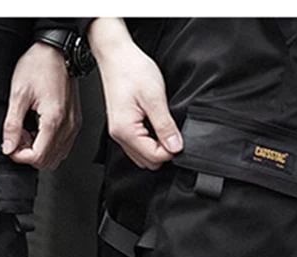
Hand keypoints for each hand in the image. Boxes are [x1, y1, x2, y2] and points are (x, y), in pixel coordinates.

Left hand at [2, 42, 80, 169]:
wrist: (57, 50)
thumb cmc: (40, 65)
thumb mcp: (18, 94)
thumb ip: (12, 125)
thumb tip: (8, 147)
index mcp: (54, 120)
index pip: (38, 157)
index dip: (19, 156)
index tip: (10, 145)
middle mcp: (68, 126)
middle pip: (47, 160)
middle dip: (28, 153)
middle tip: (17, 136)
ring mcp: (73, 125)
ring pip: (56, 156)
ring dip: (38, 149)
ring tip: (27, 130)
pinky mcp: (75, 122)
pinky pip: (62, 145)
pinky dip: (48, 143)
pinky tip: (38, 128)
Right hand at [88, 18, 181, 169]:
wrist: (116, 56)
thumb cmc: (131, 71)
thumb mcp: (155, 98)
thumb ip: (165, 126)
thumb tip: (175, 147)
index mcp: (126, 131)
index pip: (153, 157)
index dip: (171, 150)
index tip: (179, 138)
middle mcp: (119, 136)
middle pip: (148, 161)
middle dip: (164, 151)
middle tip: (173, 131)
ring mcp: (119, 132)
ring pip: (142, 155)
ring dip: (156, 147)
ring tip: (164, 126)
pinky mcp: (122, 126)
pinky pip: (137, 145)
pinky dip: (149, 141)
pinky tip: (155, 125)